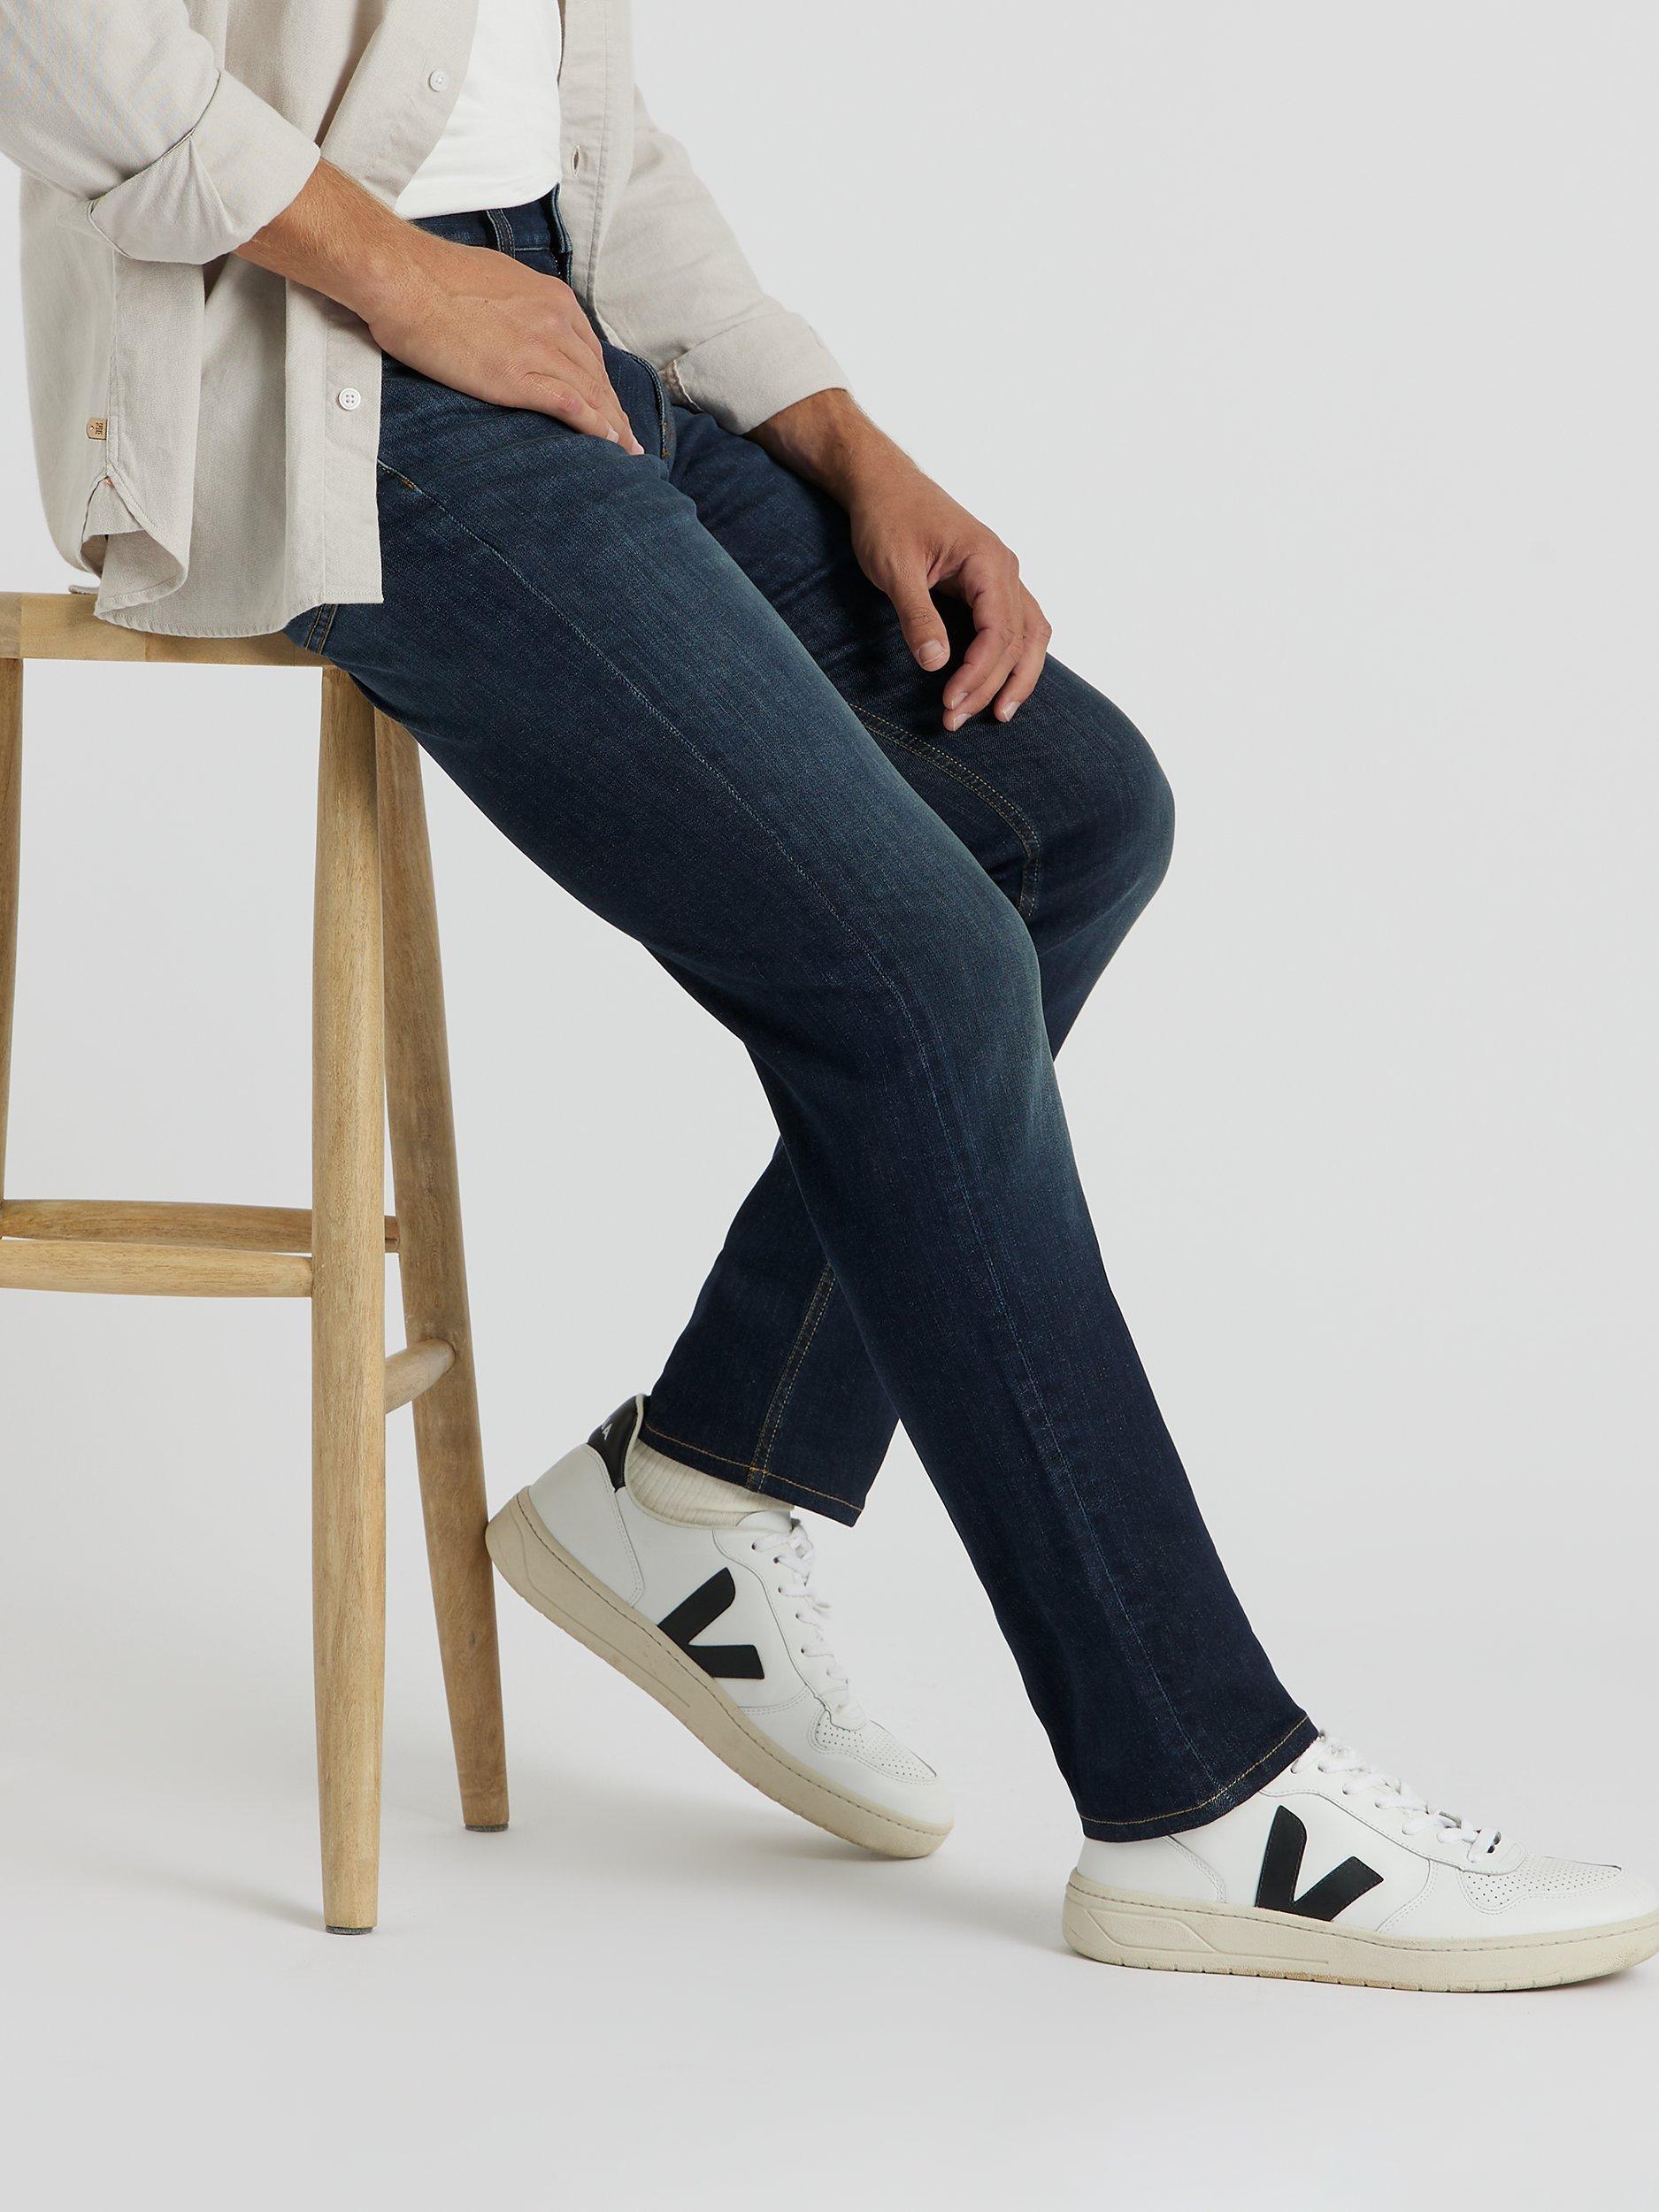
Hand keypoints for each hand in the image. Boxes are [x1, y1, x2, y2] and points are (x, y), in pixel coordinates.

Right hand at [368, 233, 644, 452]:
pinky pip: (572, 406)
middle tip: (628, 437)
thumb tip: (516, 321)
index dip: (602, 381)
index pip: (588, 348)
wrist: (405, 279)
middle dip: (615, 408)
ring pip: (592, 393)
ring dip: (614, 425)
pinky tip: (608, 444)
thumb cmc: (434, 278)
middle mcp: (555, 322)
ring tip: (627, 451)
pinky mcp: (520, 377)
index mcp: (551, 299)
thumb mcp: (494, 282)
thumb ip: (517, 305)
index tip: (610, 402)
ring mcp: (540, 350)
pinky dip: (595, 427)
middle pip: (596, 374)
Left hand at [753, 389, 1050, 726]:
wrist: (882, 483)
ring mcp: (1003, 576)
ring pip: (1030, 636)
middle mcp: (1006, 569)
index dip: (978, 674)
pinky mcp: (990, 584)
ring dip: (1016, 677)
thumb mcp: (894, 568)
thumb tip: (935, 664)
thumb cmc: (886, 518)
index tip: (949, 703)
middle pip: (1016, 641)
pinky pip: (1019, 626)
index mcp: (988, 561)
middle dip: (989, 686)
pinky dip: (1015, 657)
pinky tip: (1001, 684)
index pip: (998, 632)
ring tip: (997, 716)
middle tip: (954, 720)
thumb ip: (917, 615)